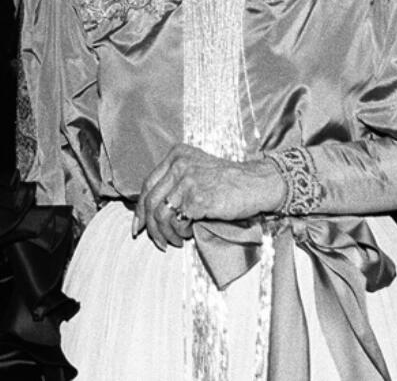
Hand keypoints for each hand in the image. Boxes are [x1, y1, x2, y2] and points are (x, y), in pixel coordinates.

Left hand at [132, 143, 284, 250]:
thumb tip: (151, 209)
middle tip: (157, 241)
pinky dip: (179, 232)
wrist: (257, 183)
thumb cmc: (229, 182)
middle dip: (149, 226)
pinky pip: (177, 221)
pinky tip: (188, 236)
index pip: (147, 184)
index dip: (140, 209)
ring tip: (175, 242)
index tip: (139, 225)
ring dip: (165, 233)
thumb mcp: (197, 171)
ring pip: (160, 214)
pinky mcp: (198, 198)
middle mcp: (178, 165)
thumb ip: (176, 181)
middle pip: (150, 200)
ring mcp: (187, 181)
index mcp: (176, 155)